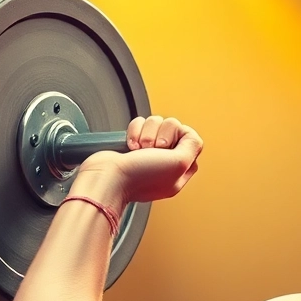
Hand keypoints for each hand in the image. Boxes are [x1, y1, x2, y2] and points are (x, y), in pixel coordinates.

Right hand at [79, 116, 202, 204]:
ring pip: (155, 123)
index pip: (191, 139)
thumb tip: (189, 134)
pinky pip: (140, 124)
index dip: (180, 136)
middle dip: (160, 135)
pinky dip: (134, 131)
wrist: (108, 177)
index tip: (169, 146)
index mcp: (180, 170)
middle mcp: (165, 161)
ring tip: (138, 149)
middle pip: (173, 127)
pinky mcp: (132, 144)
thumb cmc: (140, 176)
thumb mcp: (180, 163)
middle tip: (152, 151)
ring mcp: (148, 152)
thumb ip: (193, 146)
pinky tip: (130, 146)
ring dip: (146, 133)